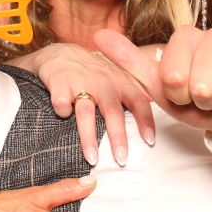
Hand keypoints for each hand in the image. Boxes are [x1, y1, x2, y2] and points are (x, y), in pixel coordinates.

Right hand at [19, 42, 154, 165]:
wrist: (60, 51)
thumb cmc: (93, 72)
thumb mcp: (116, 78)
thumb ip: (131, 97)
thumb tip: (151, 127)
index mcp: (120, 81)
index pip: (138, 101)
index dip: (145, 120)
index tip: (150, 141)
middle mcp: (102, 81)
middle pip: (113, 111)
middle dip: (118, 137)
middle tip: (121, 160)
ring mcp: (80, 81)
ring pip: (86, 112)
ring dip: (89, 137)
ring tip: (92, 159)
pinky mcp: (59, 82)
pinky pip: (61, 104)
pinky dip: (62, 112)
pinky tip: (62, 116)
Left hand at [95, 26, 211, 148]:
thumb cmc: (198, 102)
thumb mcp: (161, 88)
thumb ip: (130, 62)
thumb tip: (98, 35)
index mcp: (186, 37)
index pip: (174, 75)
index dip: (179, 95)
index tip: (185, 93)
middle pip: (203, 83)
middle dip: (205, 103)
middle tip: (209, 99)